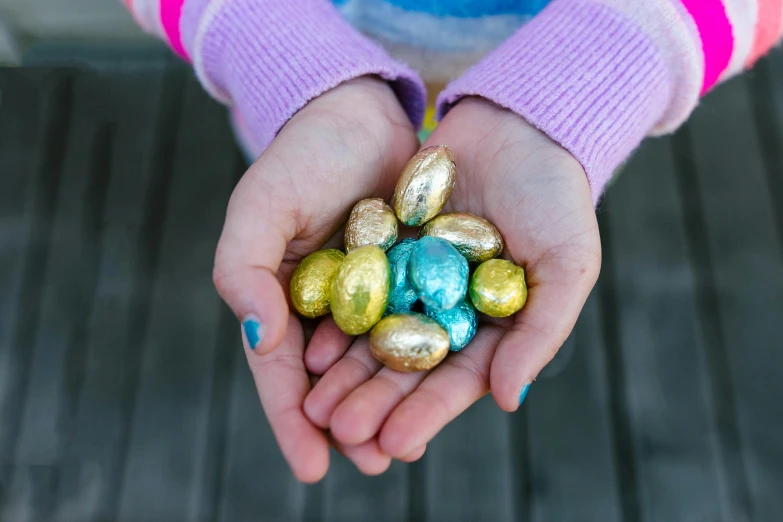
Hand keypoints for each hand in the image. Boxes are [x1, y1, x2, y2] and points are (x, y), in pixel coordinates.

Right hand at [212, 77, 419, 481]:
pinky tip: (436, 386)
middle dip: (349, 425)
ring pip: (377, 362)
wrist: (359, 112)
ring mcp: (371, 294)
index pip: (281, 369)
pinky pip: (417, 324)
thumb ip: (243, 270)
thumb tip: (260, 338)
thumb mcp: (259, 205)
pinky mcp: (411, 277)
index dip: (292, 419)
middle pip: (334, 379)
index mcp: (281, 297)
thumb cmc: (301, 156)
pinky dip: (422, 357)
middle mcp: (326, 306)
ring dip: (389, 404)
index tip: (312, 466)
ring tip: (405, 445)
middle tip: (371, 463)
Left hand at [303, 97, 600, 458]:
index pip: (459, 379)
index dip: (427, 412)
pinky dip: (337, 319)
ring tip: (317, 406)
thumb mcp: (567, 263)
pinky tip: (310, 347)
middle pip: (408, 366)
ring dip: (348, 373)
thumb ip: (541, 333)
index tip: (395, 443)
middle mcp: (450, 310)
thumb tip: (508, 401)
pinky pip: (357, 288)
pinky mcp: (387, 250)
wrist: (518, 123)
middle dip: (376, 402)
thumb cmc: (556, 196)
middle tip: (344, 433)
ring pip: (375, 335)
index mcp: (494, 327)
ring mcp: (415, 282)